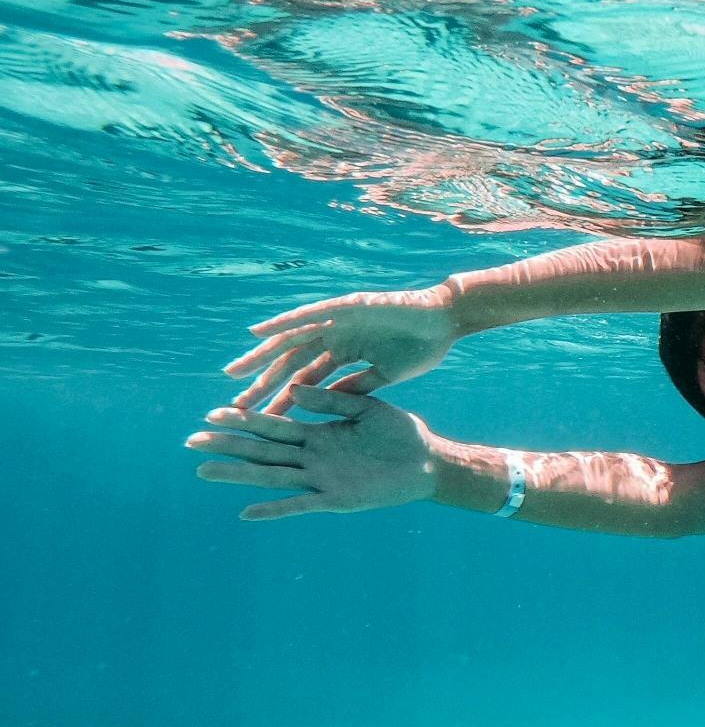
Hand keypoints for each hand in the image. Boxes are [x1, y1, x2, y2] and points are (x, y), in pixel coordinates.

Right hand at [187, 385, 437, 519]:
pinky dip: (274, 509)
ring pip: (271, 477)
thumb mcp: (366, 408)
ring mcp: (322, 480)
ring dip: (238, 475)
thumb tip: (294, 390)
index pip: (273, 426)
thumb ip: (332, 401)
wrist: (429, 461)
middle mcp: (314, 458)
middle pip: (263, 451)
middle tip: (191, 441)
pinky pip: (301, 504)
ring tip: (204, 471)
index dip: (244, 420)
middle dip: (228, 445)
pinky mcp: (338, 498)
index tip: (213, 412)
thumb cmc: (401, 433)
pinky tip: (246, 512)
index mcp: (319, 434)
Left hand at [223, 283, 461, 413]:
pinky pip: (309, 315)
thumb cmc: (423, 346)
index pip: (305, 378)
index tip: (260, 420)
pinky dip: (284, 322)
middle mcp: (334, 335)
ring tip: (236, 371)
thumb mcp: (384, 375)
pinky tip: (261, 332)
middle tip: (235, 403)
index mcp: (344, 353)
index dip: (282, 398)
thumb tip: (326, 402)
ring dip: (263, 354)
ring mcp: (337, 319)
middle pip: (290, 361)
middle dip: (263, 382)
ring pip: (291, 339)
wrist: (446, 320)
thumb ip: (354, 386)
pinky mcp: (346, 306)